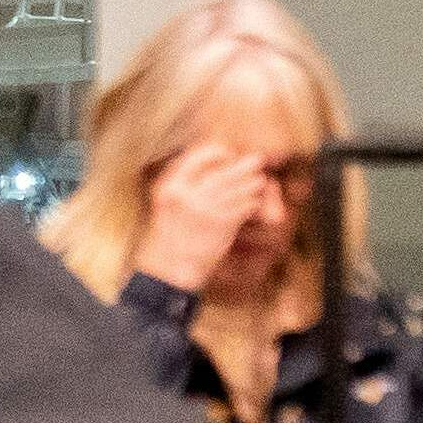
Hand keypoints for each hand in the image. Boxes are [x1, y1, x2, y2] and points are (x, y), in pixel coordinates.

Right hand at [137, 140, 272, 294]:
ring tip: (255, 190)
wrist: (167, 272)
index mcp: (169, 184)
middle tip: (254, 171)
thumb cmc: (168, 237)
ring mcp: (206, 206)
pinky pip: (251, 203)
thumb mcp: (166, 202)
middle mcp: (187, 191)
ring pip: (248, 183)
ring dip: (256, 188)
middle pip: (233, 165)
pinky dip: (256, 206)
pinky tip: (251, 211)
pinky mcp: (224, 222)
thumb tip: (223, 161)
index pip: (204, 151)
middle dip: (249, 169)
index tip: (229, 160)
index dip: (224, 153)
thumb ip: (186, 180)